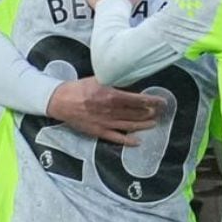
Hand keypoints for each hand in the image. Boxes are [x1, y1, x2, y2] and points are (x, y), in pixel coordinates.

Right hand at [46, 78, 164, 144]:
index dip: (151, 101)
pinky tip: (137, 142)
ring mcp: (105, 123)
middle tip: (160, 112)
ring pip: (129, 125)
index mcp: (111, 95)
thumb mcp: (99, 79)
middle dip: (150, 112)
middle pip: (136, 113)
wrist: (60, 101)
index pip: (137, 99)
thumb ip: (115, 82)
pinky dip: (128, 141)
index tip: (161, 102)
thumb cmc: (79, 88)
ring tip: (154, 123)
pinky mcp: (98, 132)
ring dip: (143, 125)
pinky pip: (116, 138)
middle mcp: (110, 110)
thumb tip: (131, 82)